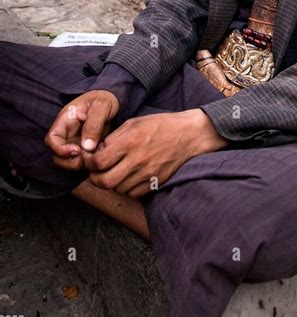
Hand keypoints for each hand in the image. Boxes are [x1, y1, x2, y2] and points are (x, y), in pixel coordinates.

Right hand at [45, 90, 119, 170]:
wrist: (112, 100)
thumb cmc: (103, 99)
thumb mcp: (101, 107)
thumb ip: (93, 125)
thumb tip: (87, 147)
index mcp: (65, 121)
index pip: (51, 139)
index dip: (60, 150)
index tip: (77, 150)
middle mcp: (67, 134)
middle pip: (58, 156)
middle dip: (71, 161)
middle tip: (88, 156)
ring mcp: (75, 142)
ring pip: (69, 161)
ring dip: (81, 163)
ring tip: (97, 153)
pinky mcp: (85, 148)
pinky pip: (82, 160)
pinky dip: (90, 162)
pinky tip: (102, 153)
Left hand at [83, 109, 227, 197]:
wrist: (189, 135)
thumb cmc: (160, 125)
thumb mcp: (134, 123)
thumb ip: (114, 138)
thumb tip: (96, 152)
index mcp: (129, 142)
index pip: (97, 162)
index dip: (88, 162)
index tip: (90, 159)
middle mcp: (137, 160)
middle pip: (104, 181)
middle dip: (95, 177)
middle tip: (97, 170)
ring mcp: (147, 174)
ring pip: (117, 189)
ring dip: (112, 182)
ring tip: (116, 170)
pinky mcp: (156, 182)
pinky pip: (132, 193)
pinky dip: (126, 187)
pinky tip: (129, 176)